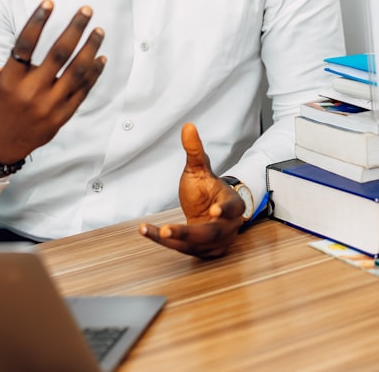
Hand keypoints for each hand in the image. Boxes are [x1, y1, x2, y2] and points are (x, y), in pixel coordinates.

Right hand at [0, 0, 106, 177]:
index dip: (37, 22)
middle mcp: (30, 92)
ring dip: (90, 49)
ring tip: (99, 30)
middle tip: (87, 10)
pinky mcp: (63, 115)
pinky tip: (100, 56)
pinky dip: (93, 73)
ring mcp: (49, 105)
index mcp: (9, 79)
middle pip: (58, 55)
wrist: (1, 143)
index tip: (49, 2)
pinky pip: (83, 90)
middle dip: (75, 30)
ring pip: (76, 72)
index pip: (25, 45)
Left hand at [139, 123, 244, 258]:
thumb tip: (188, 127)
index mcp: (233, 205)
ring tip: (150, 230)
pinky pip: (181, 248)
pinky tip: (145, 231)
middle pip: (209, 233)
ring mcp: (215, 243)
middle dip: (187, 233)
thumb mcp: (199, 169)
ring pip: (193, 245)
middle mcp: (227, 227)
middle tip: (167, 230)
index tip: (214, 211)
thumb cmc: (207, 189)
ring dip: (170, 240)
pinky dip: (162, 241)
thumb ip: (194, 151)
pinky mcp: (201, 252)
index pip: (232, 208)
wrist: (208, 211)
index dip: (224, 210)